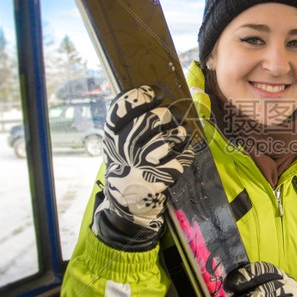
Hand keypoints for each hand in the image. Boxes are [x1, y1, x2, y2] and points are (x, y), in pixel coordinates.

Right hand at [92, 86, 193, 250]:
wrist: (126, 203)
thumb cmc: (126, 165)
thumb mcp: (118, 142)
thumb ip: (130, 121)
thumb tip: (156, 95)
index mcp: (111, 134)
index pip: (124, 105)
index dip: (143, 95)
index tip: (157, 93)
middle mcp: (123, 147)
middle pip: (153, 119)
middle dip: (167, 116)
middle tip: (173, 118)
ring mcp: (140, 163)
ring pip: (169, 138)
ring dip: (179, 134)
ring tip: (180, 135)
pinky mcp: (157, 178)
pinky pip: (180, 158)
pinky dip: (186, 154)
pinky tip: (184, 154)